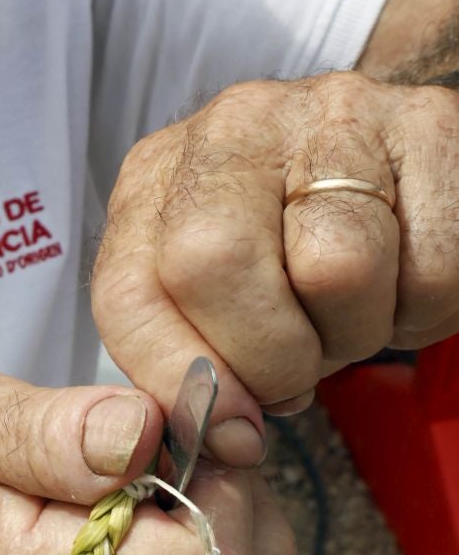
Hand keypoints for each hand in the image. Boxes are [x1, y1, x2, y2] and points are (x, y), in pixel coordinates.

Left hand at [91, 69, 458, 448]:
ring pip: (337, 268)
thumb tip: (221, 438)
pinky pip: (428, 267)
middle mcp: (233, 130)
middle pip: (212, 263)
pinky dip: (423, 309)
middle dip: (266, 356)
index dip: (174, 376)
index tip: (225, 430)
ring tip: (353, 312)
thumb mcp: (218, 307)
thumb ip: (194, 366)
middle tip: (300, 368)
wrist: (405, 176)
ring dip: (354, 332)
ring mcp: (332, 116)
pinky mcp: (428, 126)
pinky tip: (406, 281)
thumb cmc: (297, 258)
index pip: (127, 290)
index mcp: (158, 182)